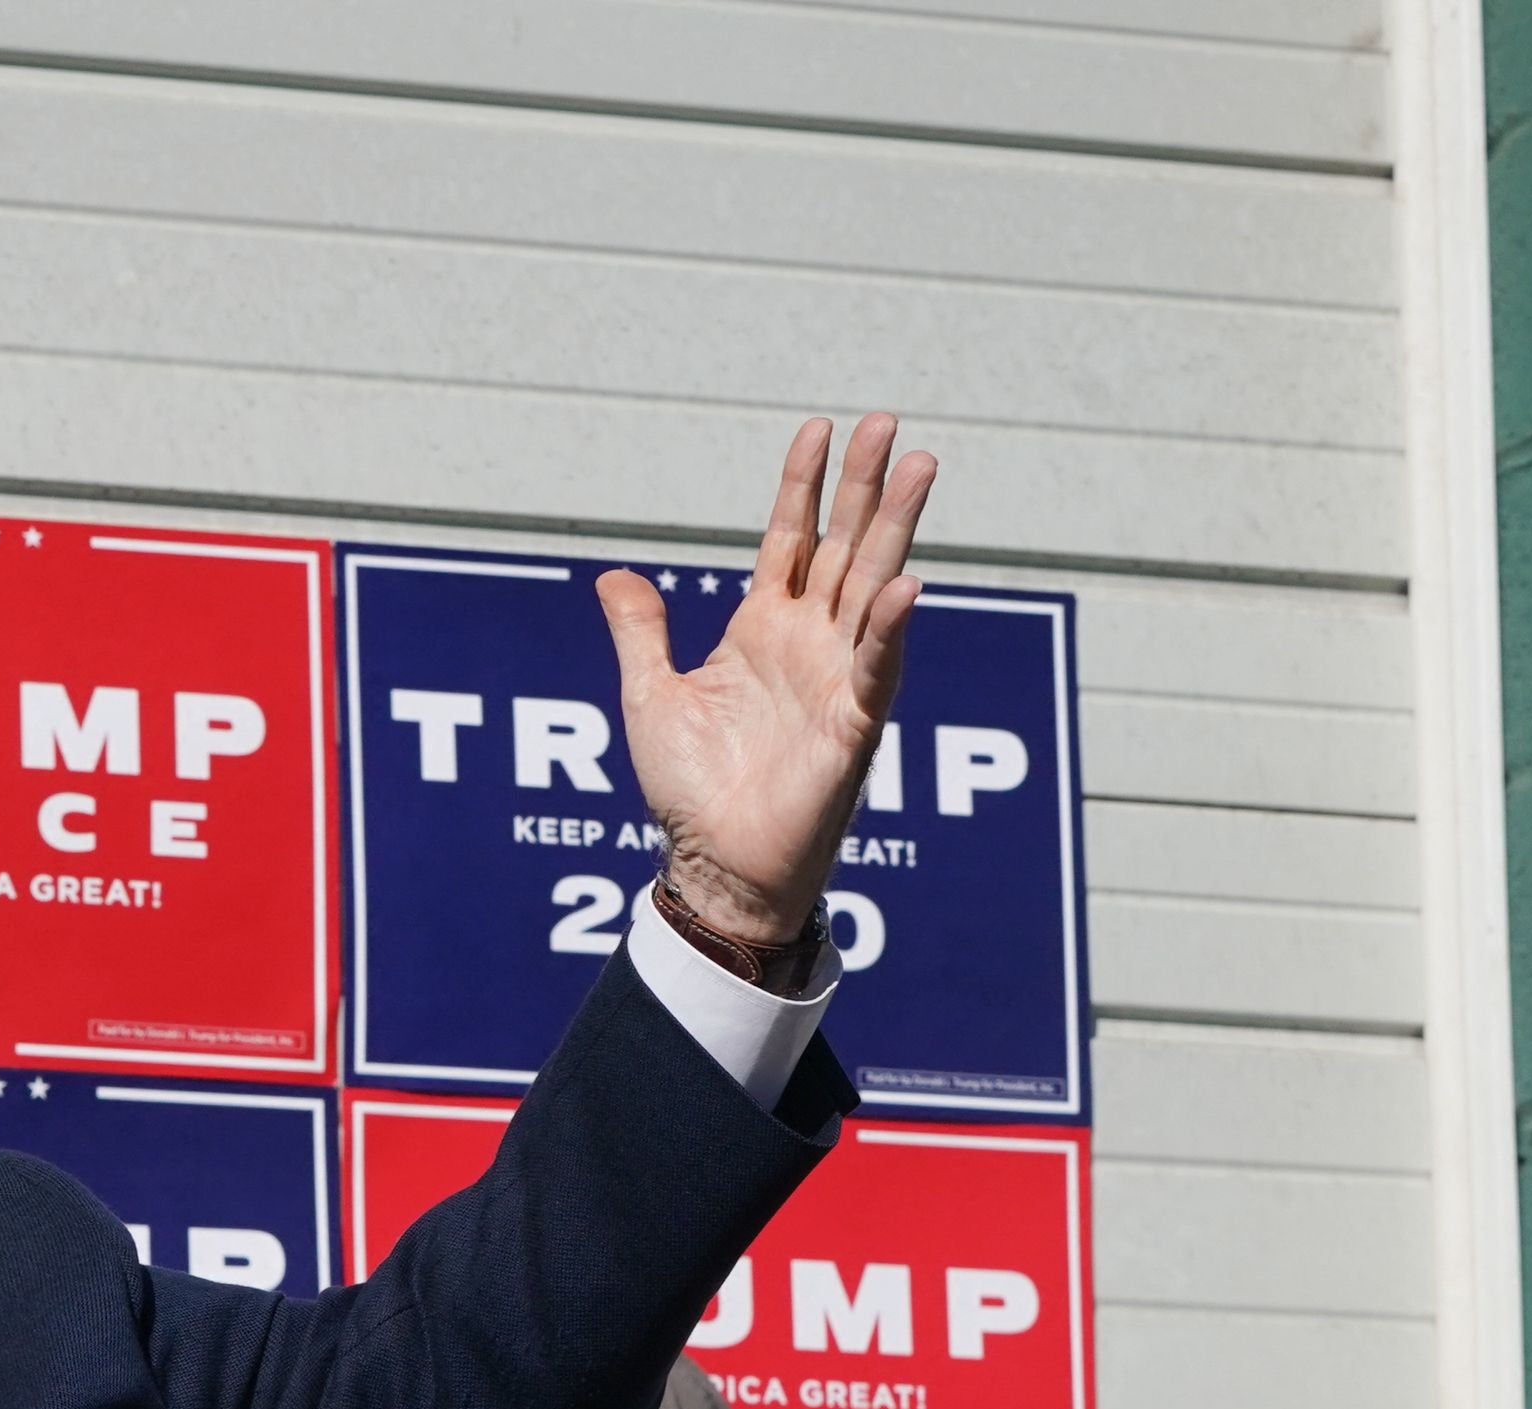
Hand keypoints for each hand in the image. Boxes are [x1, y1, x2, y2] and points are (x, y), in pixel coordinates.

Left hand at [599, 412, 934, 948]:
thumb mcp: (651, 696)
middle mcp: (808, 643)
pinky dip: (887, 628)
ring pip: (872, 587)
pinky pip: (875, 667)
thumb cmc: (690, 790)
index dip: (804, 486)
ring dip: (895, 529)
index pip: (790, 539)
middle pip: (843, 547)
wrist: (713, 863)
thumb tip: (612, 576)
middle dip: (863, 486)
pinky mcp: (852, 724)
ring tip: (919, 466)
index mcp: (762, 630)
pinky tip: (903, 585)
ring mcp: (835, 678)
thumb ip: (641, 633)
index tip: (820, 429)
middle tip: (886, 422)